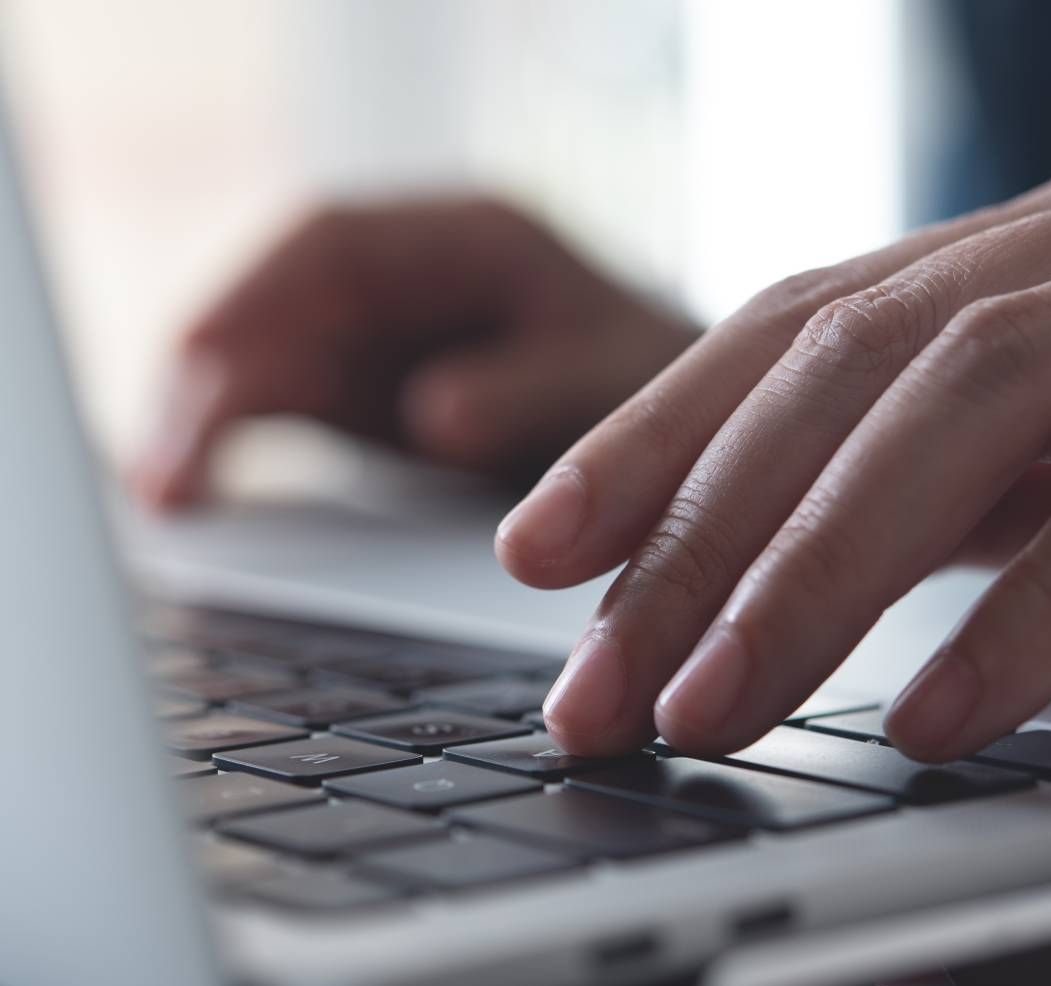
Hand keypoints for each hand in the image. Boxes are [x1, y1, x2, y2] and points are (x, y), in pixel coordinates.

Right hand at [132, 198, 698, 507]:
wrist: (700, 428)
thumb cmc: (672, 386)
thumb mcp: (617, 378)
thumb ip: (533, 391)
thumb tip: (429, 414)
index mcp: (472, 239)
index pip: (333, 245)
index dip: (257, 301)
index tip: (206, 371)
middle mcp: (417, 277)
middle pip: (280, 304)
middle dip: (212, 376)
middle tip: (164, 471)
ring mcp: (393, 334)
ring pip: (272, 356)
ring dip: (210, 417)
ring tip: (165, 495)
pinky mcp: (381, 394)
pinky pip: (292, 406)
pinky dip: (243, 444)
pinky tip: (204, 492)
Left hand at [495, 147, 1050, 761]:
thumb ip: (932, 479)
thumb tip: (747, 583)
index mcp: (1012, 262)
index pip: (783, 333)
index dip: (644, 435)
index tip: (534, 553)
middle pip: (838, 368)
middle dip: (691, 539)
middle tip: (591, 699)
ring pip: (968, 396)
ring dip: (814, 572)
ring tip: (708, 718)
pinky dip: (1030, 613)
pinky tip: (928, 723)